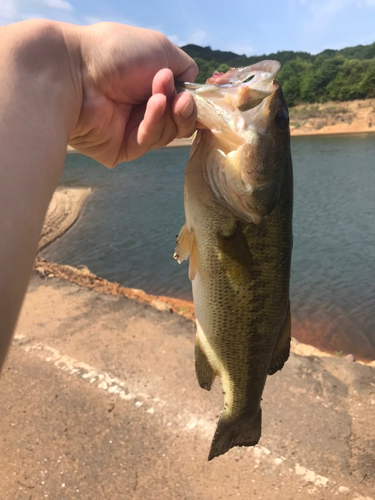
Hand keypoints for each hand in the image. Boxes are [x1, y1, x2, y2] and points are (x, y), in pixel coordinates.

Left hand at [69, 23, 197, 166]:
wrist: (77, 71)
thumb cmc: (116, 54)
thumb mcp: (160, 49)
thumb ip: (184, 68)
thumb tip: (191, 86)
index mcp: (150, 87)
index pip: (181, 104)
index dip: (192, 103)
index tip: (192, 95)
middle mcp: (141, 110)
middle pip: (179, 124)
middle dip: (184, 111)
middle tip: (180, 99)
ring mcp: (131, 131)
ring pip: (167, 135)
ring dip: (167, 113)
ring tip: (159, 93)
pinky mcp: (121, 150)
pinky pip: (147, 143)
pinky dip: (153, 123)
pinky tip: (153, 105)